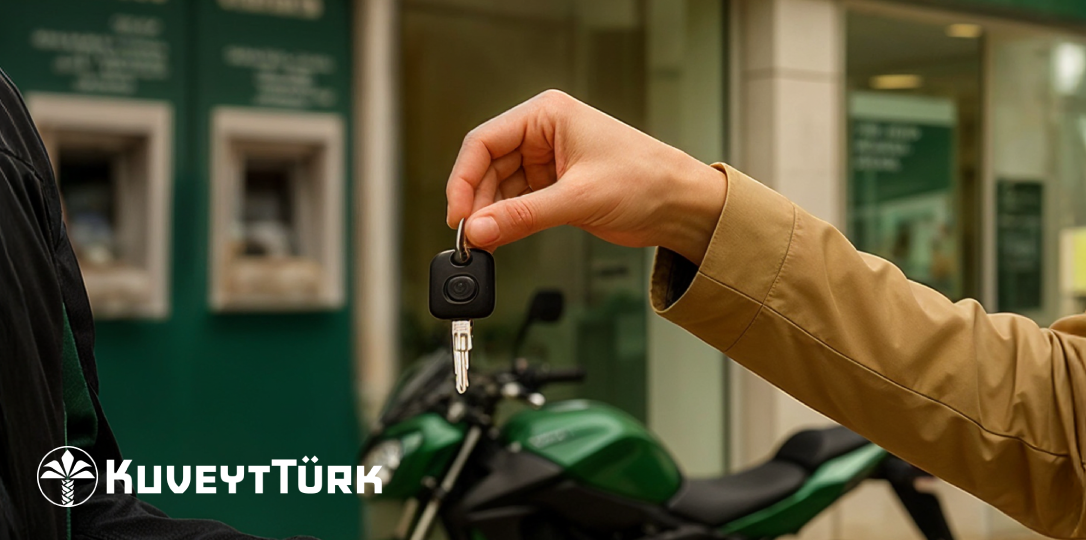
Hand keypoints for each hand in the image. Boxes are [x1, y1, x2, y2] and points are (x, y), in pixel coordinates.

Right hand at [445, 90, 726, 264]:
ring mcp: (548, 161)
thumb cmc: (647, 182)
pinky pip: (518, 204)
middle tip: (469, 237)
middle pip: (488, 166)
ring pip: (500, 188)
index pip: (484, 141)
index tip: (457, 214)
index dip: (464, 178)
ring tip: (483, 244)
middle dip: (476, 202)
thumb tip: (479, 230)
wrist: (683, 207)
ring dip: (490, 216)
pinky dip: (506, 223)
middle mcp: (543, 134)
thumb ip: (523, 216)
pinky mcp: (556, 187)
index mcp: (548, 115)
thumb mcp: (579, 199)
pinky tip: (499, 240)